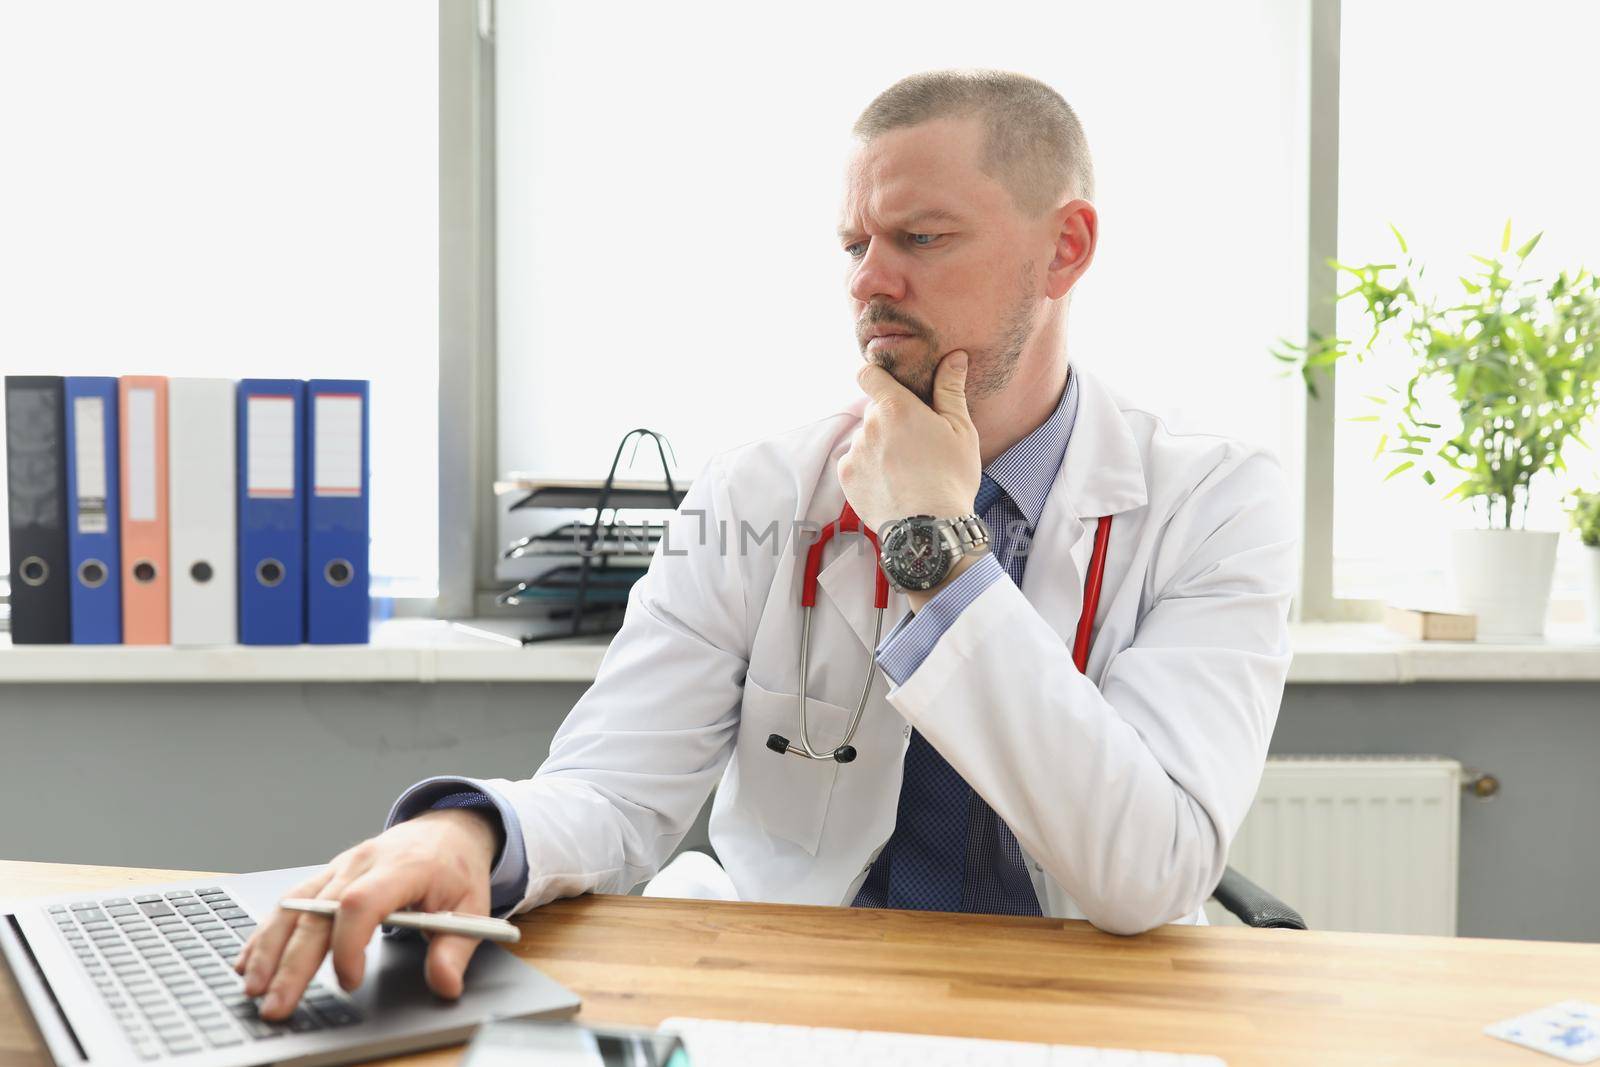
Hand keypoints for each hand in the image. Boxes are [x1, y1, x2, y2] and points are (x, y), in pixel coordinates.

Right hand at [232, 807, 501, 1020]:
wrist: (446, 830)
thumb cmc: (455, 869)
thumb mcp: (472, 907)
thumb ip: (454, 949)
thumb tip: (444, 985)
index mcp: (402, 867)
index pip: (362, 902)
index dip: (349, 945)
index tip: (349, 981)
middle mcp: (363, 863)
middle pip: (316, 912)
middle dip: (292, 963)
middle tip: (278, 1005)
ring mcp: (340, 867)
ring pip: (294, 906)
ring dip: (269, 948)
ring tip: (252, 988)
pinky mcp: (327, 876)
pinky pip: (290, 901)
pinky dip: (267, 931)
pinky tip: (248, 959)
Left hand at [838, 349, 980, 533]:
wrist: (929, 528)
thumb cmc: (951, 476)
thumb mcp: (961, 430)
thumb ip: (950, 389)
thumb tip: (954, 356)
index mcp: (896, 407)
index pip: (869, 374)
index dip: (878, 377)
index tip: (891, 388)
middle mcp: (869, 425)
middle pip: (874, 411)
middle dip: (890, 420)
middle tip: (916, 443)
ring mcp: (855, 451)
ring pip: (866, 438)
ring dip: (880, 446)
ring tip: (906, 470)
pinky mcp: (846, 476)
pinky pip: (856, 462)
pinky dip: (869, 468)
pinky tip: (892, 483)